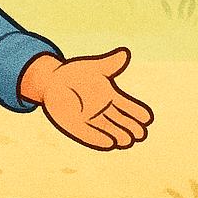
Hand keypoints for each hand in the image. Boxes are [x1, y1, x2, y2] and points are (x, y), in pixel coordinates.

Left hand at [20, 48, 153, 149]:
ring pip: (108, 129)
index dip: (137, 112)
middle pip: (120, 121)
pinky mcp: (76, 126)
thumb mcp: (94, 68)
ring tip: (128, 141)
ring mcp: (90, 119)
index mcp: (109, 96)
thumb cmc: (75, 73)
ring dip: (118, 135)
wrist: (51, 81)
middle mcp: (102, 110)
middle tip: (141, 134)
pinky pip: (89, 134)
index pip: (127, 106)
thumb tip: (125, 54)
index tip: (147, 119)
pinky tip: (110, 144)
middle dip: (131, 127)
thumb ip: (110, 64)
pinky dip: (99, 139)